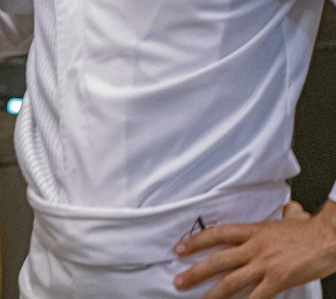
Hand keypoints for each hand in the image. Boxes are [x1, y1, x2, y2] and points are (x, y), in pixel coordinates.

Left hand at [172, 200, 335, 297]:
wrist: (328, 238)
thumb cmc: (310, 230)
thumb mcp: (290, 218)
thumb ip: (284, 215)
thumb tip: (289, 210)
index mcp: (253, 231)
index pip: (216, 234)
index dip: (195, 241)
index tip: (180, 248)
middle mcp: (253, 248)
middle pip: (217, 260)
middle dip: (195, 272)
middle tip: (179, 281)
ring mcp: (264, 265)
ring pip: (231, 281)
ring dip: (213, 294)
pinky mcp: (278, 280)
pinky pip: (257, 297)